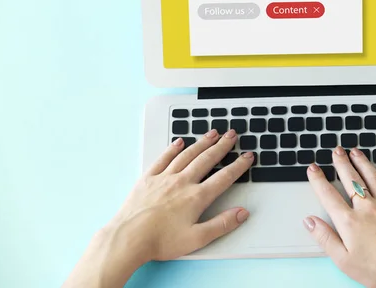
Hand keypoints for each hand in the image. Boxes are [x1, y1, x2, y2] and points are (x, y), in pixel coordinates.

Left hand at [63, 129, 253, 286]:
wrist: (128, 238)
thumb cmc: (160, 241)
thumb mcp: (197, 239)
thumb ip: (221, 224)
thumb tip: (241, 213)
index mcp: (196, 197)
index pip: (224, 177)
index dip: (238, 166)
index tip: (247, 157)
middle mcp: (182, 182)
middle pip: (207, 159)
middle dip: (222, 146)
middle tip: (232, 135)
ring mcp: (164, 178)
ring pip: (187, 155)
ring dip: (202, 142)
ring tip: (212, 133)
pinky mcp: (148, 178)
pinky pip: (163, 158)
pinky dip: (173, 149)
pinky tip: (180, 142)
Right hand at [304, 147, 375, 287]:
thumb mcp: (343, 260)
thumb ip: (324, 238)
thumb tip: (309, 221)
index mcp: (349, 221)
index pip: (328, 194)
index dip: (318, 180)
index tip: (313, 169)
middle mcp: (367, 208)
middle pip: (350, 179)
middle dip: (341, 163)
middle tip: (336, 151)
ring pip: (371, 176)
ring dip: (362, 161)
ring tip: (355, 151)